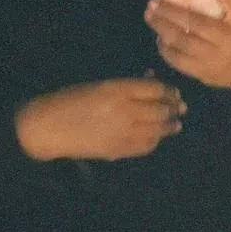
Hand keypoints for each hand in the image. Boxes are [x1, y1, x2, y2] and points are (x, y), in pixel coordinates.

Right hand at [14, 78, 186, 161]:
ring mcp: (123, 132)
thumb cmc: (70, 99)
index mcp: (117, 89)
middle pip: (160, 110)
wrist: (49, 127)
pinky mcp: (119, 150)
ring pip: (157, 130)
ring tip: (176, 125)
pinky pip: (145, 146)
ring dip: (169, 126)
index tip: (175, 92)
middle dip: (173, 108)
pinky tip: (156, 137)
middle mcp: (125, 111)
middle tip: (181, 108)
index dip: (168, 90)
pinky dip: (155, 140)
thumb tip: (150, 81)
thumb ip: (126, 85)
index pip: (155, 89)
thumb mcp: (99, 85)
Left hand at [144, 0, 230, 87]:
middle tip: (153, 1)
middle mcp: (230, 40)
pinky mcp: (202, 71)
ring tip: (150, 16)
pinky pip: (178, 60)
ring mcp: (214, 58)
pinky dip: (165, 49)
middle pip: (195, 21)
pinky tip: (159, 38)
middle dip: (170, 10)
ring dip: (162, 27)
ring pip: (182, 41)